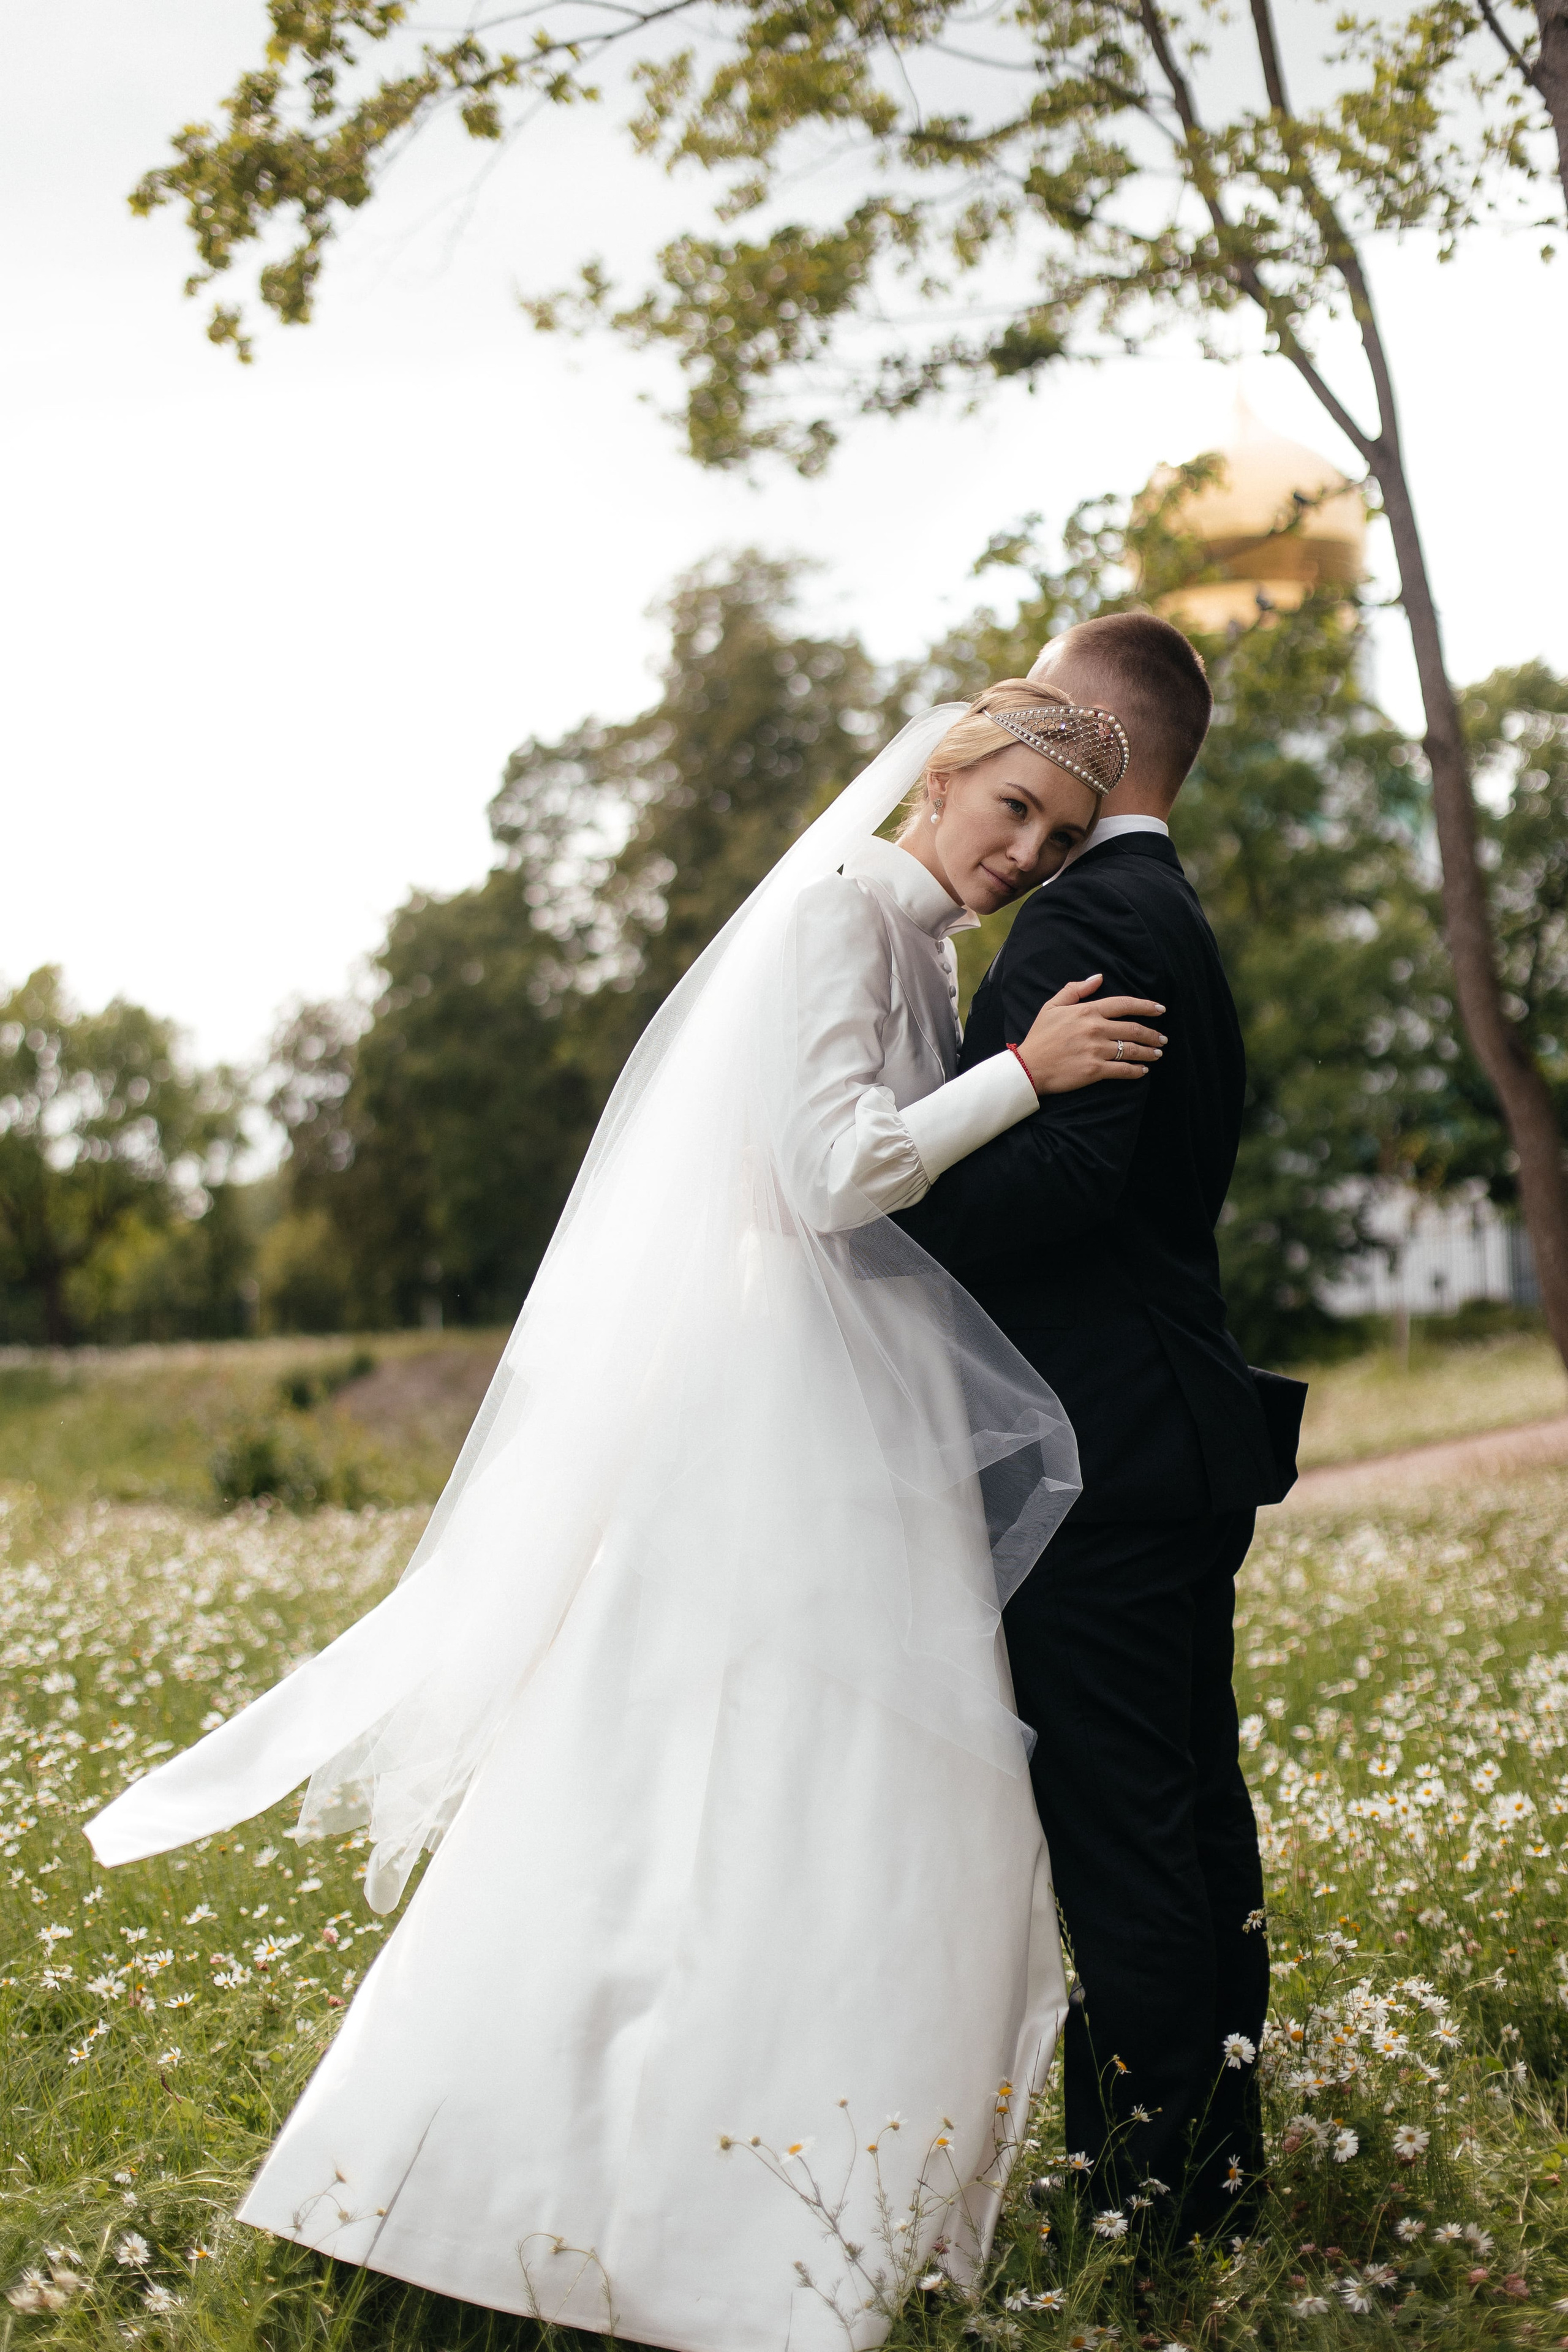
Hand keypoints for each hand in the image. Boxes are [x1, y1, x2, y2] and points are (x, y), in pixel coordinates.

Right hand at [1013, 975, 1166, 1094]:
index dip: (1146, 1006)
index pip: (1124, 1004)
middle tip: (1162, 1039)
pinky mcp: (1094, 1071)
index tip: (1160, 1009)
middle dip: (1153, 1034)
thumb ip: (1075, 989)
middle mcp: (1095, 1029)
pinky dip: (1137, 1071)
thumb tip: (1098, 978)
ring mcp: (1096, 1050)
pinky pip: (1123, 1070)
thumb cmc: (1040, 1036)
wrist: (1028, 1067)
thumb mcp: (1052, 1006)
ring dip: (1149, 1052)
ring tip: (1158, 1053)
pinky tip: (1143, 1071)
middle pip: (1134, 1029)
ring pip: (1132, 1050)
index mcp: (1087, 1011)